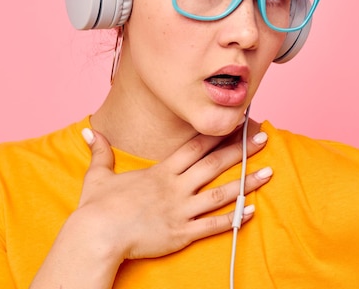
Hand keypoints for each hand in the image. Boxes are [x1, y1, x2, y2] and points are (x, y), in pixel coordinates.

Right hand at [77, 125, 271, 259]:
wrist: (97, 235)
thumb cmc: (97, 207)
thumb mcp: (98, 175)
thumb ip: (101, 152)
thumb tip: (89, 133)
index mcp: (160, 172)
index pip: (194, 146)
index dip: (216, 133)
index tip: (234, 123)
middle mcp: (175, 187)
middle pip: (214, 163)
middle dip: (241, 149)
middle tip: (264, 137)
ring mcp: (181, 210)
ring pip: (221, 193)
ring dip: (246, 182)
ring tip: (269, 173)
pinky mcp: (181, 233)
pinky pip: (213, 225)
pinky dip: (234, 218)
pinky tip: (251, 210)